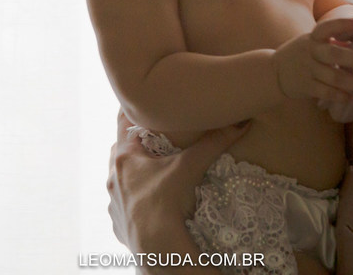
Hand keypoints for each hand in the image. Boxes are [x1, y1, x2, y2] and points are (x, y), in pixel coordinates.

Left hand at [106, 110, 246, 252]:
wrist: (154, 247)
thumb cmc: (165, 202)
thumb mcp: (189, 166)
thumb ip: (213, 143)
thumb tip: (240, 124)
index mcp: (123, 157)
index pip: (123, 122)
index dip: (133, 111)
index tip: (144, 105)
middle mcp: (112, 177)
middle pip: (122, 151)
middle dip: (138, 145)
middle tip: (156, 140)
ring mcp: (113, 202)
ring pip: (122, 179)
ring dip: (136, 174)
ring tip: (155, 173)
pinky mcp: (117, 223)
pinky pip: (125, 205)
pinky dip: (136, 200)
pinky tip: (151, 203)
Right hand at [271, 15, 352, 102]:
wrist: (274, 72)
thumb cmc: (301, 54)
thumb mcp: (312, 42)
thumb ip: (333, 41)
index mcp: (313, 38)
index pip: (327, 27)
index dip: (343, 24)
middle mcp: (310, 51)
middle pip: (333, 54)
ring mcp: (307, 69)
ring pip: (332, 77)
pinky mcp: (305, 86)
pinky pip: (324, 91)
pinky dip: (338, 95)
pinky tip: (349, 97)